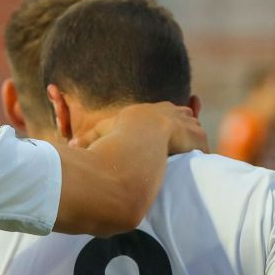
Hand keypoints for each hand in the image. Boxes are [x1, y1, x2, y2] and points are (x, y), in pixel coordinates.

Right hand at [73, 102, 206, 154]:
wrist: (135, 142)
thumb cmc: (114, 141)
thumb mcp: (100, 136)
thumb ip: (90, 139)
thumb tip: (72, 146)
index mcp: (146, 112)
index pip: (160, 112)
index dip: (166, 121)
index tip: (168, 130)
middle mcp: (166, 112)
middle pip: (183, 114)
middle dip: (185, 125)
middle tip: (185, 139)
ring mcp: (182, 122)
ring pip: (194, 128)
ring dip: (193, 139)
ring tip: (193, 154)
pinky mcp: (194, 134)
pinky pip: (201, 144)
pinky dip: (200, 153)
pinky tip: (199, 163)